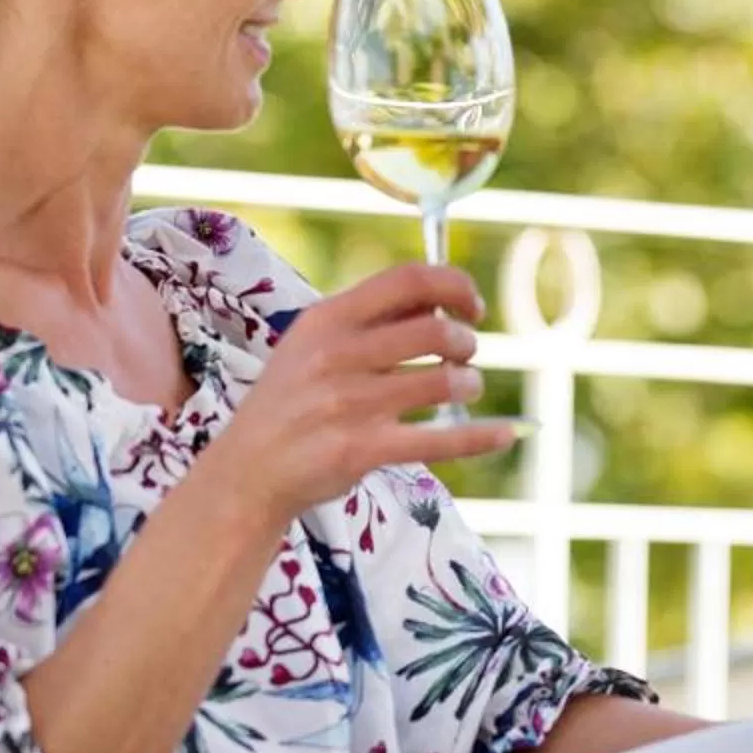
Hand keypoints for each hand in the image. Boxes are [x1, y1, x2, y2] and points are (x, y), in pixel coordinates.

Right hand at [199, 263, 521, 517]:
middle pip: (435, 331)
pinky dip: (482, 436)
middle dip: (464, 342)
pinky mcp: (362, 450)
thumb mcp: (312, 345)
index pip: (408, 280)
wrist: (248, 471)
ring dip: (469, 384)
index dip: (454, 286)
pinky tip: (505, 432)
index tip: (472, 306)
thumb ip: (369, 320)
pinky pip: (441, 439)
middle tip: (464, 358)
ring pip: (443, 382)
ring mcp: (349, 405)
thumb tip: (440, 300)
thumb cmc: (290, 401)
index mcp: (327, 319)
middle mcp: (337, 356)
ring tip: (464, 389)